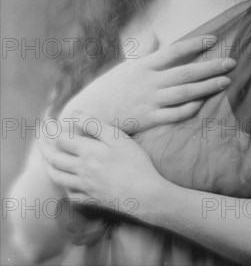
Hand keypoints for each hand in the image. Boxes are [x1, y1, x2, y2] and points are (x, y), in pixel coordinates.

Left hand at [39, 116, 163, 220]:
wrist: (145, 195)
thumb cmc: (135, 163)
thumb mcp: (118, 137)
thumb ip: (94, 125)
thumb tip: (74, 114)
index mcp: (88, 152)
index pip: (61, 139)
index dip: (52, 128)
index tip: (48, 119)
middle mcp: (81, 170)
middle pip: (54, 158)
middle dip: (43, 146)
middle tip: (39, 136)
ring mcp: (85, 187)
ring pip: (58, 177)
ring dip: (49, 165)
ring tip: (46, 158)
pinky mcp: (92, 201)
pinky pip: (70, 195)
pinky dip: (64, 186)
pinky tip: (67, 182)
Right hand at [60, 34, 234, 133]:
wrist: (88, 114)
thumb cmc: (109, 88)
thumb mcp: (125, 66)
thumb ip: (144, 52)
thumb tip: (156, 36)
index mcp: (144, 65)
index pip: (175, 51)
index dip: (195, 44)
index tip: (214, 39)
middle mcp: (150, 81)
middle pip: (186, 72)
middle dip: (211, 66)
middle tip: (232, 62)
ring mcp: (150, 101)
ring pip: (185, 92)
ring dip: (207, 87)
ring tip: (226, 81)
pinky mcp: (149, 119)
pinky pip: (174, 114)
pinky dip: (189, 109)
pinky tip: (203, 104)